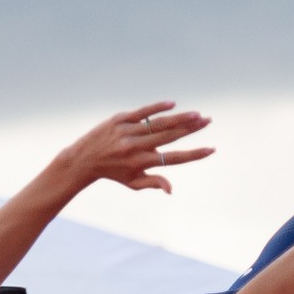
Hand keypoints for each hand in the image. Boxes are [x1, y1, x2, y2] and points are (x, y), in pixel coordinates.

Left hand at [57, 102, 213, 194]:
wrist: (83, 159)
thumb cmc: (112, 172)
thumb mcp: (132, 182)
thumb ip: (153, 183)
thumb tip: (172, 189)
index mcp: (141, 163)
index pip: (172, 159)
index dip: (193, 155)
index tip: (210, 149)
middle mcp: (135, 147)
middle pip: (169, 136)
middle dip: (191, 129)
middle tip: (208, 121)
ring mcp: (127, 132)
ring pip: (158, 123)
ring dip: (180, 118)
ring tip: (197, 114)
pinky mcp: (119, 119)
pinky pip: (141, 112)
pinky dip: (157, 108)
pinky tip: (173, 104)